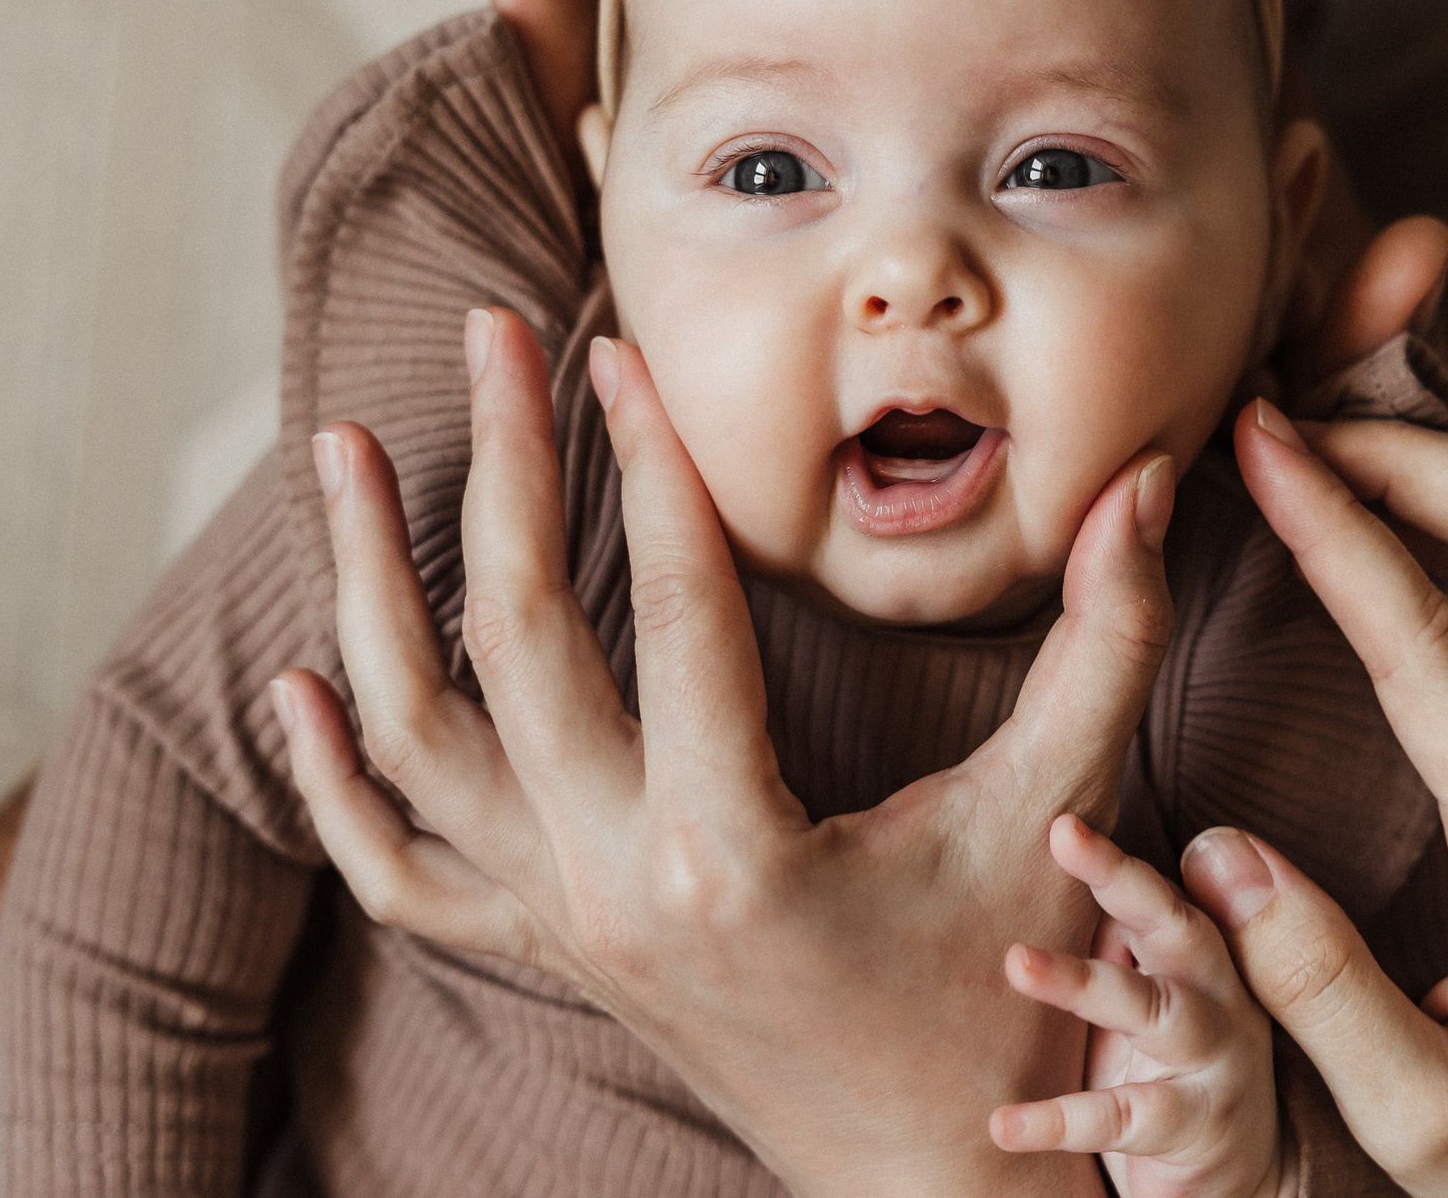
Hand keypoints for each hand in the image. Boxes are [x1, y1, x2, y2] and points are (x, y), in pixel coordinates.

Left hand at [276, 311, 1177, 1197]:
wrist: (924, 1185)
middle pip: (514, 647)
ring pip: (415, 744)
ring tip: (342, 452)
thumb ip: (1107, 648)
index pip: (678, 608)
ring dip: (367, 592)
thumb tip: (1150, 493)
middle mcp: (619, 888)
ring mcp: (566, 928)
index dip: (654, 460)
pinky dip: (336, 781)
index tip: (624, 345)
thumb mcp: (1058, 818)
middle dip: (501, 472)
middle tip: (492, 335)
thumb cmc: (1000, 1007)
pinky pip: (404, 873)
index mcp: (738, 851)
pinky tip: (297, 685)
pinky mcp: (551, 955)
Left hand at [992, 816, 1291, 1197]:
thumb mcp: (1141, 999)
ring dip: (1083, 981)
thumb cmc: (1167, 1073)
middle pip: (1176, 924)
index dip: (1113, 858)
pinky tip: (1003, 1124)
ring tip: (1016, 961)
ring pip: (1152, 1008)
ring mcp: (1215, 1060)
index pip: (1157, 893)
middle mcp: (1219, 996)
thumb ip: (1114, 942)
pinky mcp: (1197, 1128)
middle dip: (1123, 877)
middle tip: (1063, 834)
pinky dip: (1060, 1118)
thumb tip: (1047, 867)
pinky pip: (1126, 1118)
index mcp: (1197, 958)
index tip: (1059, 822)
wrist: (1236, 1180)